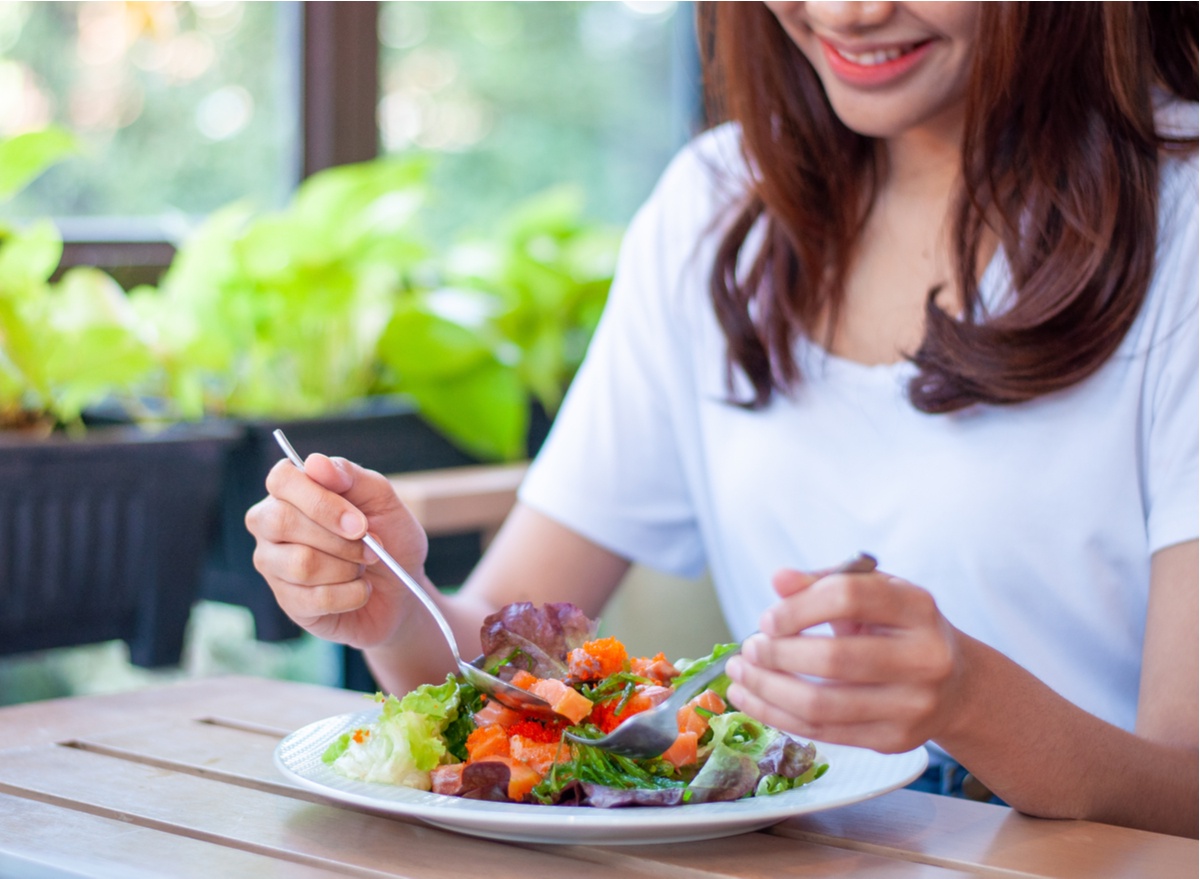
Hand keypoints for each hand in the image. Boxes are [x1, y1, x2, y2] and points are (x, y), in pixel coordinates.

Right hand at [244, 454, 428, 648]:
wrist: (401, 587)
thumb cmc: (388, 535)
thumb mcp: (381, 498)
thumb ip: (350, 476)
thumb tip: (315, 463)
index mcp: (291, 491)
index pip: (281, 479)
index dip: (320, 501)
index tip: (359, 522)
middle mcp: (271, 525)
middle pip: (282, 522)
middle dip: (339, 539)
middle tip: (372, 546)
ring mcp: (274, 565)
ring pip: (300, 564)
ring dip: (348, 568)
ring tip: (365, 566)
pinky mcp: (289, 602)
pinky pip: (315, 599)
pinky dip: (351, 594)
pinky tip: (360, 589)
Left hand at [725, 566, 962, 753]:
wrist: (954, 686)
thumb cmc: (898, 630)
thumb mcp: (872, 594)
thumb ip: (824, 582)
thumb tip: (779, 579)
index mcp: (918, 608)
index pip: (849, 597)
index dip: (798, 607)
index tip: (768, 619)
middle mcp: (924, 658)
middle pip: (834, 658)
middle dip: (778, 654)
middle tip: (750, 649)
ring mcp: (913, 705)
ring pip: (823, 704)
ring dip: (768, 690)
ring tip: (740, 675)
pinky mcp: (895, 740)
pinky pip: (824, 732)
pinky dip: (779, 716)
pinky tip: (753, 700)